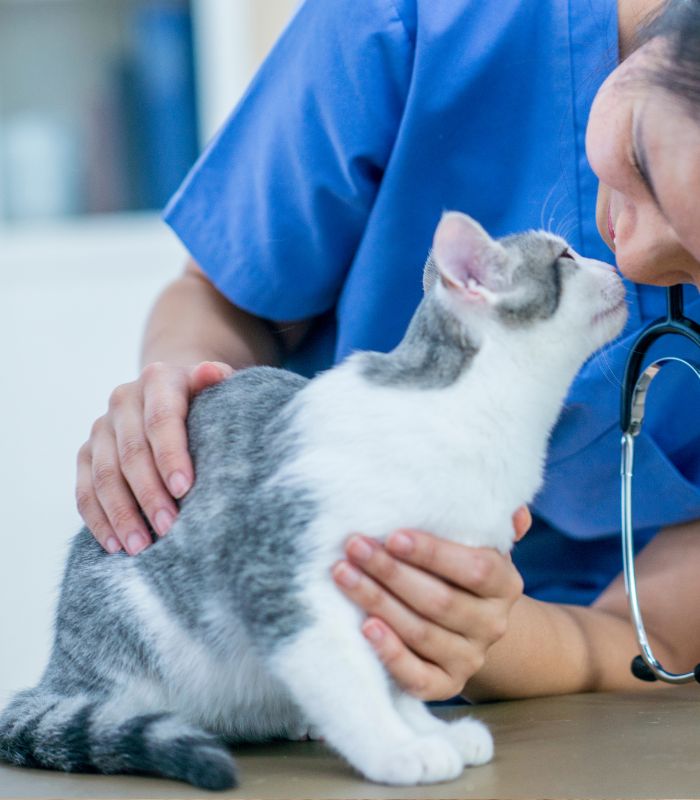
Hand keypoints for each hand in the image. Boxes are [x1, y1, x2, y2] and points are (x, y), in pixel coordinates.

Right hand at [76, 361, 232, 554]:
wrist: (171, 392)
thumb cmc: (204, 400)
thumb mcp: (216, 388)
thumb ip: (217, 382)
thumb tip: (213, 373)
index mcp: (159, 381)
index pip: (161, 420)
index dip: (171, 455)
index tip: (185, 489)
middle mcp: (123, 400)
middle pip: (132, 453)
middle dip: (149, 494)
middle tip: (169, 527)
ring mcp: (101, 427)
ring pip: (103, 475)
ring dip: (121, 514)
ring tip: (141, 546)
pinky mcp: (86, 453)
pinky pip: (84, 490)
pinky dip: (98, 520)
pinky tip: (115, 544)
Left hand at [331, 508, 530, 700]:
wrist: (467, 625)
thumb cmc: (458, 571)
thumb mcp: (476, 543)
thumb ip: (490, 523)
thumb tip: (516, 512)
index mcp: (504, 584)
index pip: (474, 568)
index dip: (433, 553)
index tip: (393, 536)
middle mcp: (492, 624)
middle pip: (440, 601)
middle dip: (391, 572)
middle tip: (354, 547)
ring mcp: (470, 658)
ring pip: (421, 633)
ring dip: (378, 602)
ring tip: (344, 575)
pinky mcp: (445, 686)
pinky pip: (417, 677)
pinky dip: (390, 653)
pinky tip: (365, 627)